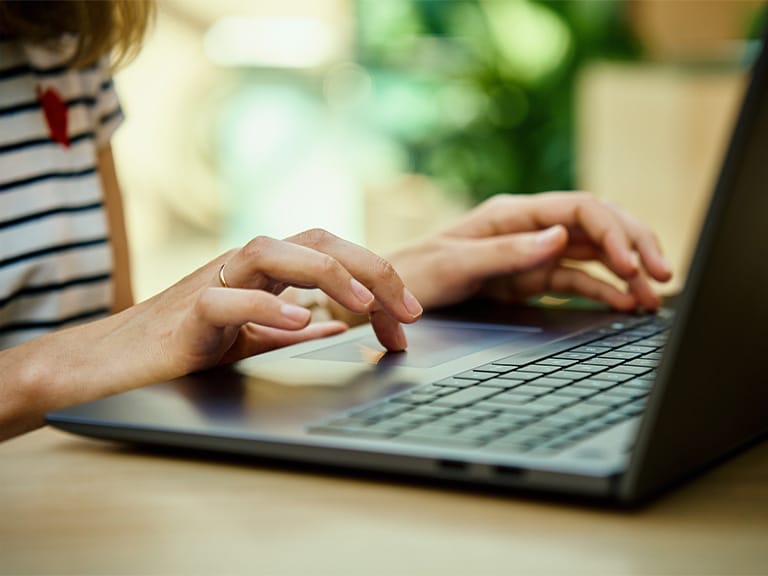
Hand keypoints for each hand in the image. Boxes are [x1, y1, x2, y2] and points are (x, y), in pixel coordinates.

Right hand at [131, 229, 422, 379]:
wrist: (110, 366)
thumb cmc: (182, 347)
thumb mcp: (251, 339)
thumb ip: (293, 331)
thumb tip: (339, 330)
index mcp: (264, 272)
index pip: (331, 255)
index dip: (377, 278)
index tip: (410, 317)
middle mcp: (243, 267)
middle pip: (313, 240)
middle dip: (370, 268)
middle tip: (410, 310)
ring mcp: (212, 285)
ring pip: (270, 252)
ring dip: (327, 274)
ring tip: (366, 304)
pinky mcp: (185, 315)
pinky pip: (225, 301)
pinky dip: (265, 306)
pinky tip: (299, 322)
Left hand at [388, 192, 671, 310]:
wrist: (394, 294)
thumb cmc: (418, 271)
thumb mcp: (458, 262)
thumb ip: (508, 251)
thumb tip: (560, 238)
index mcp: (514, 213)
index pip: (580, 210)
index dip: (614, 231)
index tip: (632, 261)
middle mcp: (530, 229)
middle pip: (598, 227)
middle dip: (634, 246)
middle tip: (663, 273)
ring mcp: (533, 255)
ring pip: (593, 256)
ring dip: (625, 273)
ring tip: (652, 297)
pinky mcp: (530, 280)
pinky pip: (575, 282)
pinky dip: (602, 292)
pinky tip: (624, 305)